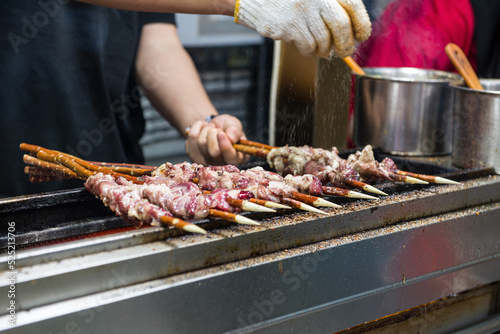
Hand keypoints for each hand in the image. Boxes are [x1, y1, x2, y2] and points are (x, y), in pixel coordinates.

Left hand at [185, 114, 248, 165]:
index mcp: (237, 158)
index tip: (221, 134)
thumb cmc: (227, 127)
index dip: (225, 147)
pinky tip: (202, 127)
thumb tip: (231, 138)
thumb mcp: (234, 125)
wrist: (214, 126)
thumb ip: (235, 130)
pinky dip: (196, 128)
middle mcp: (222, 164)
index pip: (231, 158)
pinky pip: (190, 140)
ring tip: (211, 127)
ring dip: (206, 129)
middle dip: (214, 134)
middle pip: (214, 152)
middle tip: (217, 128)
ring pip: (201, 144)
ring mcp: (206, 162)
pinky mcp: (194, 157)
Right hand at [234, 0, 370, 57]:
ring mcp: (303, 12)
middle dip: (345, 45)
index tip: (361, 36)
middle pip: (342, 26)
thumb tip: (353, 36)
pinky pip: (308, 47)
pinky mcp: (290, 26)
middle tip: (344, 52)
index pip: (353, 6)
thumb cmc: (291, 1)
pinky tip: (302, 44)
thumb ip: (333, 9)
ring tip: (318, 47)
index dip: (362, 24)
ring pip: (324, 40)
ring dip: (324, 49)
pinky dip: (308, 50)